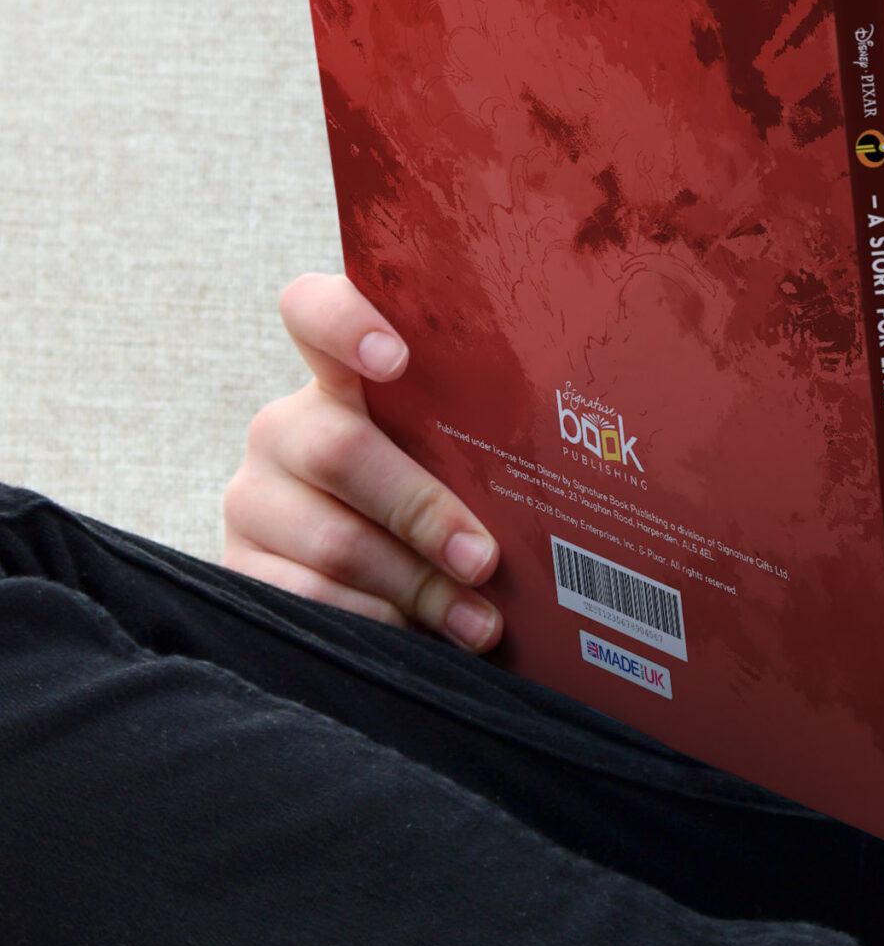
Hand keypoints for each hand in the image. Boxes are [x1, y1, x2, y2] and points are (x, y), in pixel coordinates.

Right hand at [223, 273, 502, 649]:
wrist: (355, 562)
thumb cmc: (435, 483)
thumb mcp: (451, 446)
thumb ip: (478, 429)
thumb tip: (580, 453)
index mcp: (337, 374)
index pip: (313, 310)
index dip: (346, 323)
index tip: (397, 358)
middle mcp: (284, 427)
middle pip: (340, 451)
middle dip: (424, 510)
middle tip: (484, 557)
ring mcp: (253, 498)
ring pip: (334, 541)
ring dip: (418, 587)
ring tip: (479, 620)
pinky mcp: (241, 568)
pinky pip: (306, 598)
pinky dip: (377, 621)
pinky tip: (422, 635)